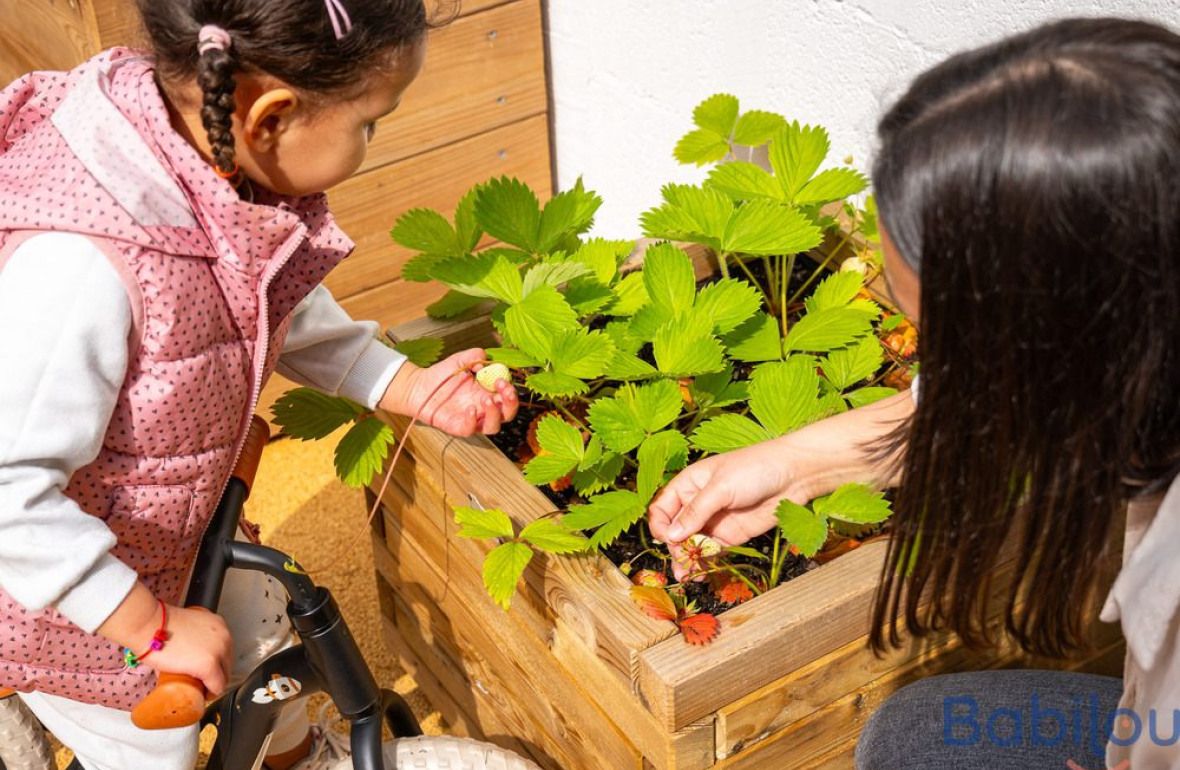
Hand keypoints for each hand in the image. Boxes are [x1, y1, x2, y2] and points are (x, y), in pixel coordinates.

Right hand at [98, 583, 233, 695]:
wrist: (149, 625)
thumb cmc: (159, 625)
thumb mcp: (187, 626)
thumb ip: (193, 637)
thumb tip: (186, 653)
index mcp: (218, 625)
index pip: (225, 649)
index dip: (217, 663)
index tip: (209, 670)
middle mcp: (223, 637)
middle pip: (227, 663)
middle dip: (217, 673)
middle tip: (204, 682)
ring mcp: (218, 651)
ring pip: (225, 675)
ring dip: (214, 683)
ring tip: (201, 688)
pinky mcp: (209, 666)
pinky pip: (217, 686)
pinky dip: (211, 693)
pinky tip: (204, 695)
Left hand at [380, 348, 518, 436]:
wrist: (419, 385)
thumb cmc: (442, 375)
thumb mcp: (460, 360)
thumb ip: (474, 356)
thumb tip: (486, 361)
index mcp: (487, 393)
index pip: (507, 397)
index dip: (510, 390)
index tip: (502, 379)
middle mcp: (482, 408)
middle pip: (506, 414)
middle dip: (510, 403)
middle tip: (504, 390)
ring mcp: (471, 419)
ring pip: (492, 427)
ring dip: (495, 414)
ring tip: (487, 401)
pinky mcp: (457, 427)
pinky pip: (470, 430)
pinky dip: (472, 421)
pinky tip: (470, 409)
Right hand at [649, 439, 800, 579]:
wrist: (794, 475)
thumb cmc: (755, 468)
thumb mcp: (721, 487)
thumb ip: (696, 512)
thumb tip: (671, 535)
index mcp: (688, 484)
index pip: (662, 508)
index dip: (660, 524)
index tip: (667, 537)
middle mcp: (697, 504)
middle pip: (675, 530)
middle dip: (675, 545)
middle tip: (683, 556)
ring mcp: (714, 521)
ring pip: (691, 544)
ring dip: (686, 559)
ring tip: (685, 574)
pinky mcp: (730, 536)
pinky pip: (711, 552)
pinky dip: (703, 563)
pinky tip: (698, 572)